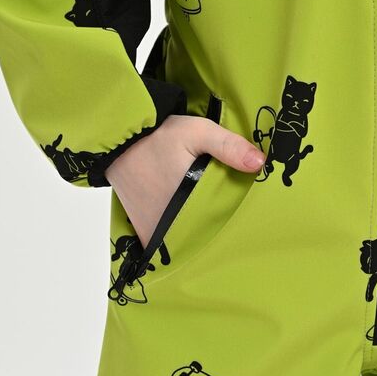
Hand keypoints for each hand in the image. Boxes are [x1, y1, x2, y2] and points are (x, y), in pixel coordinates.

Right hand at [105, 115, 264, 246]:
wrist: (118, 140)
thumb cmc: (157, 137)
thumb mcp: (197, 132)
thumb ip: (228, 146)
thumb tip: (259, 162)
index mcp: (187, 205)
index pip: (219, 227)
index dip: (230, 224)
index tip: (239, 220)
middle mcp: (169, 225)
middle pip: (202, 238)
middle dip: (214, 231)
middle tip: (223, 220)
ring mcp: (153, 232)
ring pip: (183, 243)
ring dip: (195, 235)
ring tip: (205, 221)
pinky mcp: (143, 231)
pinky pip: (165, 243)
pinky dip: (176, 237)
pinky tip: (186, 222)